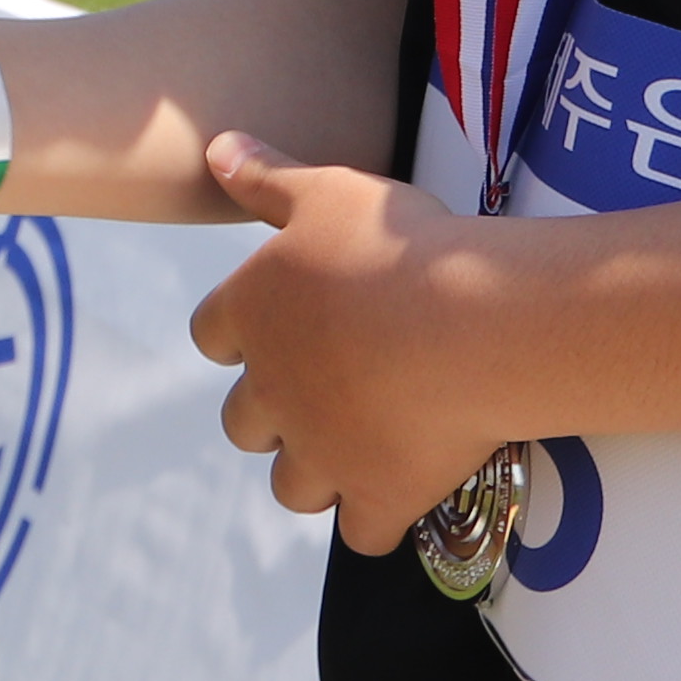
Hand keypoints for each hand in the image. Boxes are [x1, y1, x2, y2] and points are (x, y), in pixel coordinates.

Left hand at [183, 136, 517, 553]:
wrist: (469, 323)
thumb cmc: (398, 248)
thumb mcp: (328, 191)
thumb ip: (266, 177)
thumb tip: (214, 147)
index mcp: (250, 316)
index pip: (212, 335)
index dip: (240, 335)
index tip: (276, 330)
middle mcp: (272, 392)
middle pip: (244, 423)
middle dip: (275, 415)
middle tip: (327, 392)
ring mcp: (322, 454)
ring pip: (293, 487)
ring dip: (317, 473)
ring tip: (360, 447)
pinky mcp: (376, 497)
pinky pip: (362, 533)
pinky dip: (378, 520)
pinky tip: (404, 493)